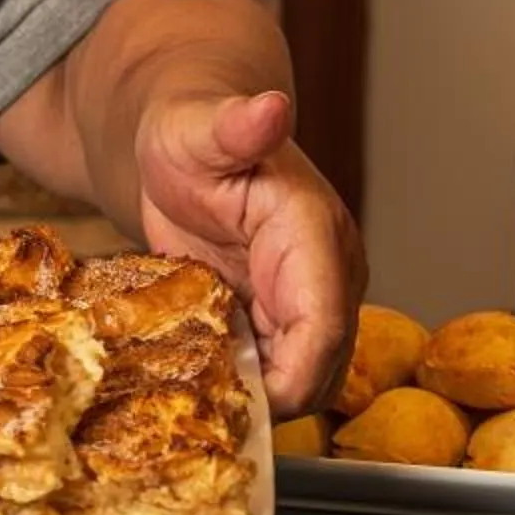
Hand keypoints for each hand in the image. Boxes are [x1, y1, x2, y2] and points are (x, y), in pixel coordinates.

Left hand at [134, 90, 365, 415]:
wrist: (188, 143)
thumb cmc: (189, 132)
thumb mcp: (197, 128)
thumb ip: (234, 125)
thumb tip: (270, 107)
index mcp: (314, 233)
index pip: (324, 326)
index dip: (293, 377)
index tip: (244, 403)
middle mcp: (326, 274)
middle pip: (321, 369)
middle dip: (271, 399)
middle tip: (199, 407)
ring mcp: (308, 300)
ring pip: (302, 380)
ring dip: (256, 397)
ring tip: (192, 393)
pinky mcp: (283, 317)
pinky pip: (276, 372)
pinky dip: (242, 385)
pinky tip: (196, 378)